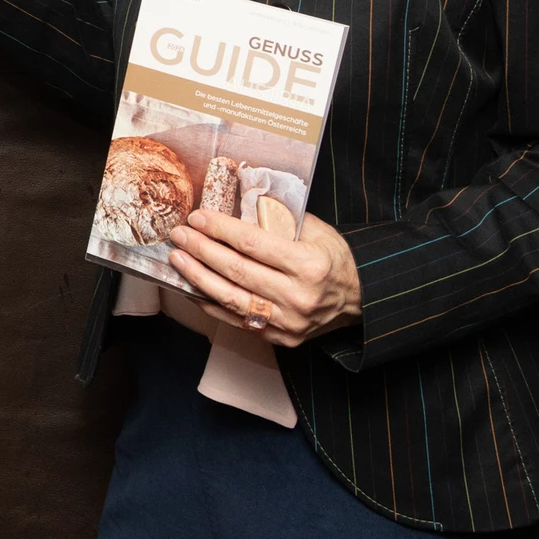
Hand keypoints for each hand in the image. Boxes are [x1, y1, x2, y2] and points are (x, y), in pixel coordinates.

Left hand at [168, 208, 362, 347]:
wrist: (361, 299)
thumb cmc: (334, 259)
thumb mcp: (316, 231)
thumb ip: (278, 219)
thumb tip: (235, 200)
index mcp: (310, 265)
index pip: (253, 244)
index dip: (220, 230)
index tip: (197, 218)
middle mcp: (299, 297)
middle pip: (238, 271)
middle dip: (202, 250)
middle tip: (179, 235)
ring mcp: (289, 321)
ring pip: (232, 298)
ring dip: (198, 277)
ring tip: (178, 259)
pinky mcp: (280, 337)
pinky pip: (236, 319)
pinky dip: (210, 302)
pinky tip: (192, 286)